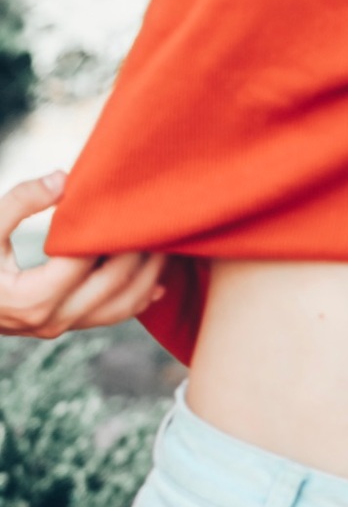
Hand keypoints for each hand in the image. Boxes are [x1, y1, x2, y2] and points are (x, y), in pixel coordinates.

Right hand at [0, 172, 167, 338]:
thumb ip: (19, 202)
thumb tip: (63, 179)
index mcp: (31, 298)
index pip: (86, 261)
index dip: (110, 232)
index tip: (132, 204)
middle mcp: (51, 320)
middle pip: (115, 283)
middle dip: (141, 251)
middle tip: (162, 217)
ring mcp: (60, 327)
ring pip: (121, 306)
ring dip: (149, 276)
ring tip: (169, 243)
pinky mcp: (65, 326)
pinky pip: (112, 316)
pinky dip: (139, 298)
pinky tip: (159, 280)